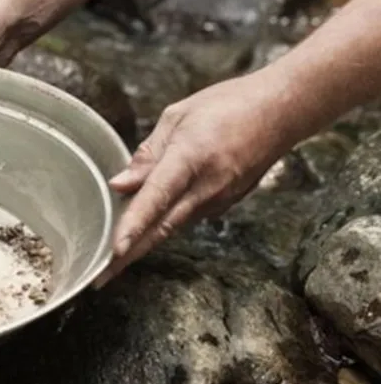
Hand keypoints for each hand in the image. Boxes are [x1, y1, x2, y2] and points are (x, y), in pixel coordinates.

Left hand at [93, 71, 303, 287]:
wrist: (283, 111)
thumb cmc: (228, 104)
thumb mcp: (178, 117)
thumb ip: (148, 155)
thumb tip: (120, 185)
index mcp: (191, 159)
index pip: (156, 199)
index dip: (134, 226)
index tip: (114, 251)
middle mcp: (206, 187)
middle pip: (162, 229)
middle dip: (129, 256)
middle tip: (100, 278)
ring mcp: (219, 200)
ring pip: (172, 227)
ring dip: (142, 243)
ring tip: (109, 260)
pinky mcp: (224, 203)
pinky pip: (185, 217)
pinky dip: (162, 225)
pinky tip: (143, 230)